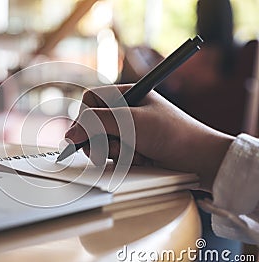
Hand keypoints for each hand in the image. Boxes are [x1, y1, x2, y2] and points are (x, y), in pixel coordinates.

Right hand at [65, 84, 234, 191]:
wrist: (200, 159)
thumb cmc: (172, 133)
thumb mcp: (132, 122)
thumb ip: (97, 123)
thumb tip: (69, 133)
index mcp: (125, 95)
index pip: (90, 100)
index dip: (85, 116)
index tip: (84, 133)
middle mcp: (123, 112)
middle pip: (91, 123)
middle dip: (100, 138)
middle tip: (115, 146)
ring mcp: (126, 131)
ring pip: (100, 142)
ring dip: (113, 151)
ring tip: (134, 153)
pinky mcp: (130, 149)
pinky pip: (112, 155)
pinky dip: (122, 160)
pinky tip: (139, 159)